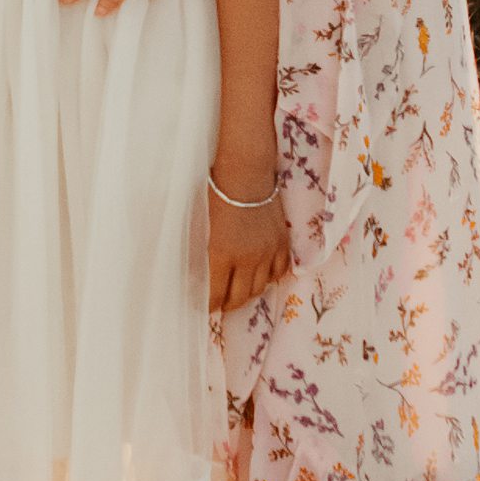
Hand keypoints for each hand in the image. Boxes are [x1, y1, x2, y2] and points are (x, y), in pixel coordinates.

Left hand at [206, 166, 290, 313]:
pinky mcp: (282, 243)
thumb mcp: (200, 225)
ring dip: (248, 293)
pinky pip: (279, 272)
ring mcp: (268, 252)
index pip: (214, 294)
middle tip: (220, 304)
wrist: (246, 172)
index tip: (204, 308)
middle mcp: (247, 259)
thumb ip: (201, 252)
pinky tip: (260, 276)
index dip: (208, 306)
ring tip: (239, 291)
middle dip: (227, 304)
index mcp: (221, 254)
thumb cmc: (216, 193)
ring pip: (259, 288)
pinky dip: (269, 278)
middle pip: (239, 297)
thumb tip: (197, 273)